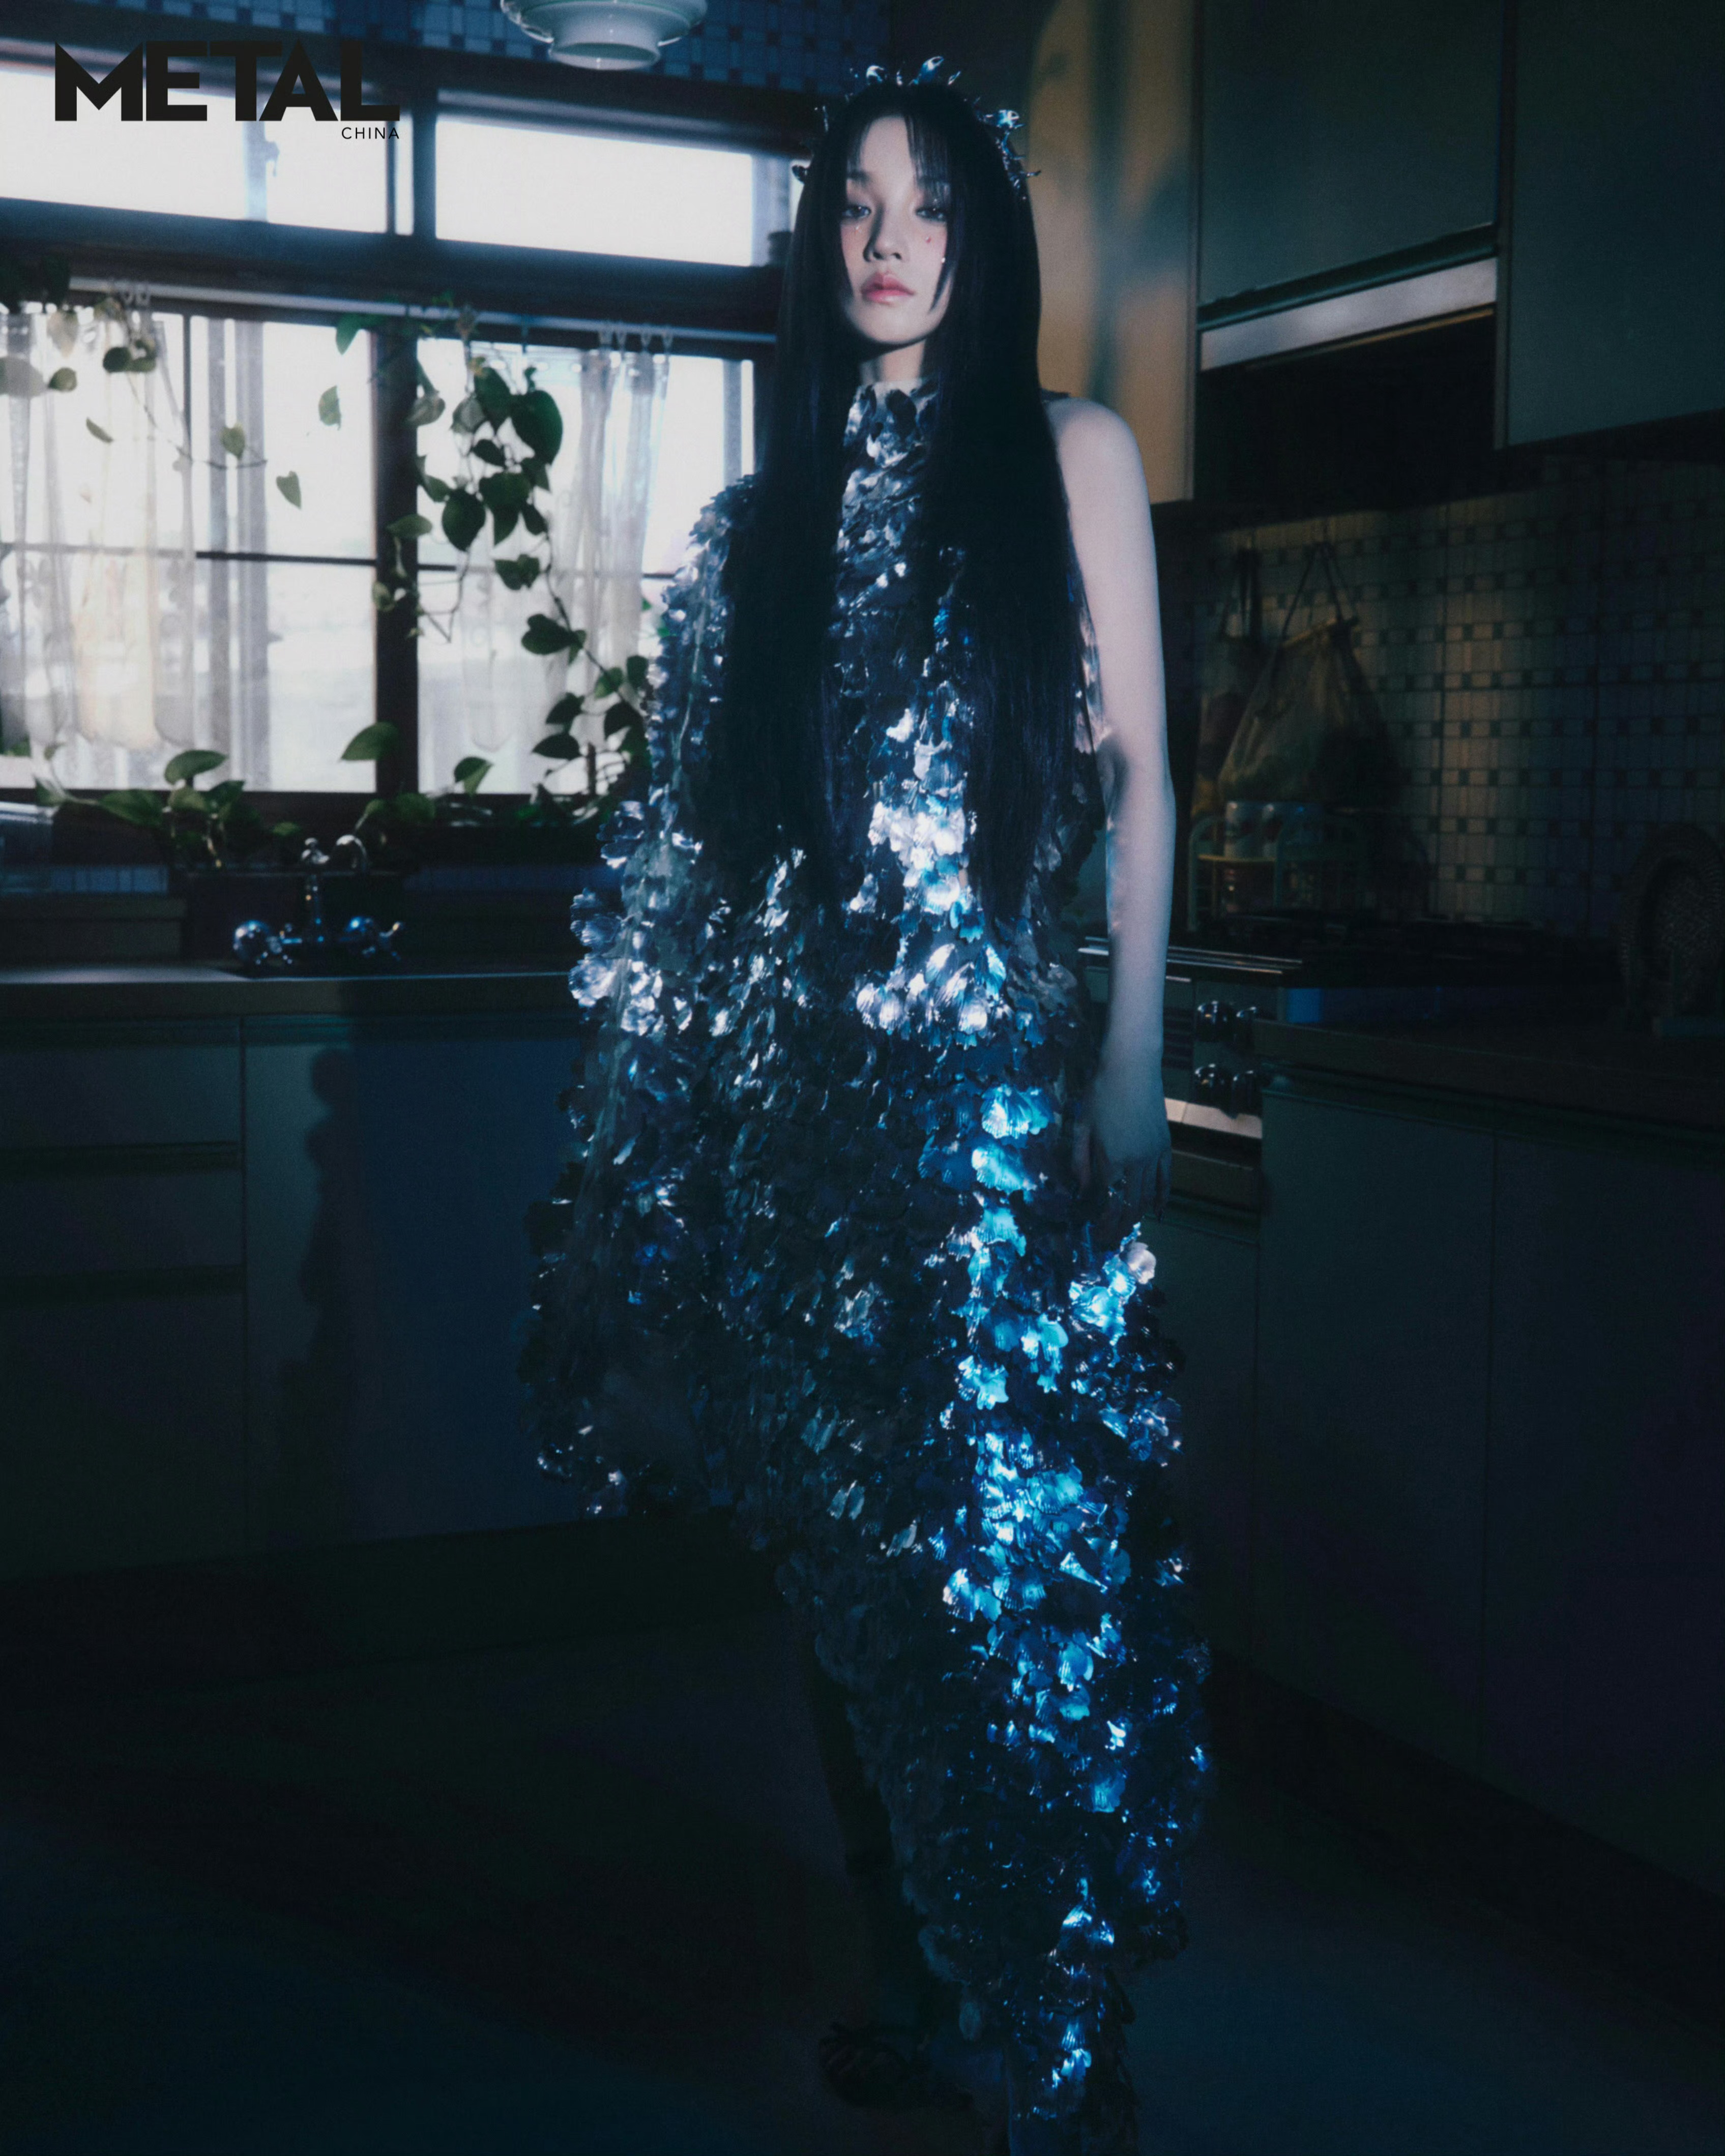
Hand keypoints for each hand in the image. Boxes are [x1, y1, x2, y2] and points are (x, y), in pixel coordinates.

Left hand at [1072, 1064, 1172, 1224]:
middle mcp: (1138, 1162)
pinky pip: (1167, 1179)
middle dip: (1119, 1227)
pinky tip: (1157, 1211)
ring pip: (1149, 1196)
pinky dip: (1162, 1198)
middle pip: (1130, 1205)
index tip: (1095, 1235)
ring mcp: (1155, 1155)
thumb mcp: (1082, 1126)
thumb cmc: (1101, 1091)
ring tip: (1125, 1229)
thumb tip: (1082, 1190)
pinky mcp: (1166, 1146)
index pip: (1109, 1201)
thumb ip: (1081, 1161)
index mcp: (1114, 1159)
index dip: (1103, 1222)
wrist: (1133, 1066)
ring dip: (1137, 1216)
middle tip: (1109, 1241)